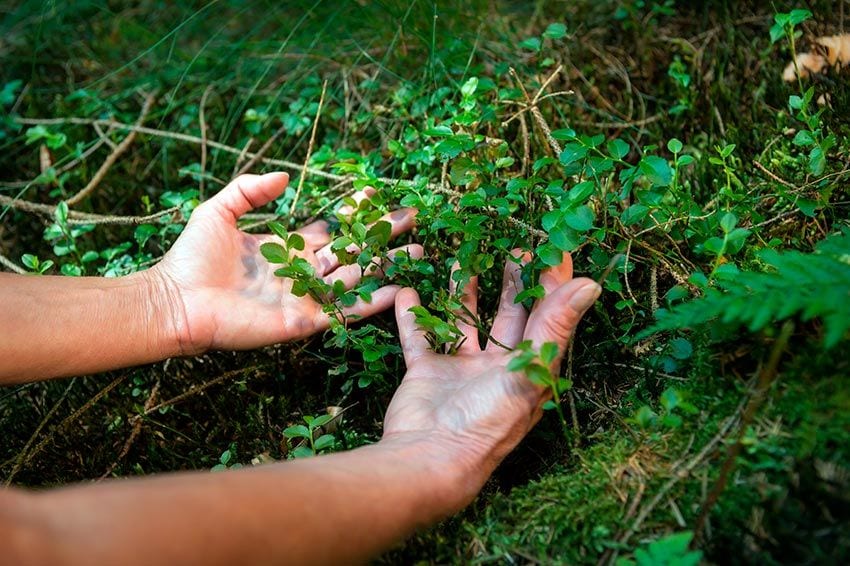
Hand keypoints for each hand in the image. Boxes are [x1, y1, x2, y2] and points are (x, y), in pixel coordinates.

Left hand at [148, 172, 419, 353]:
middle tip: (414, 218)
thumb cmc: (191, 258)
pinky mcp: (302, 321)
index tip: (376, 192)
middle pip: (353, 251)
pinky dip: (372, 303)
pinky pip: (343, 312)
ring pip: (357, 280)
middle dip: (383, 235)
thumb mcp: (219, 211)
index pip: (331, 228)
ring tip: (420, 252)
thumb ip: (249, 190)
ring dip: (388, 267)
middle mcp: (302, 272)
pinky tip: (399, 291)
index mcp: (287, 247)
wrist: (176, 300)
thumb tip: (285, 175)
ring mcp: (305, 297)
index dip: (353, 211)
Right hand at [381, 251, 599, 507]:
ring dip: (464, 292)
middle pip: (509, 316)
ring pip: (464, 320)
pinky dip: (413, 315)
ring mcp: (461, 368)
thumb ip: (557, 325)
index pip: (548, 318)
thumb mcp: (529, 371)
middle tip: (515, 249)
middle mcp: (498, 367)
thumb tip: (592, 284)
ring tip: (465, 258)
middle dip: (514, 283)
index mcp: (528, 369)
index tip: (556, 249)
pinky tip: (408, 291)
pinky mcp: (426, 371)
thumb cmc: (488, 420)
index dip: (553, 285)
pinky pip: (420, 336)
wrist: (431, 456)